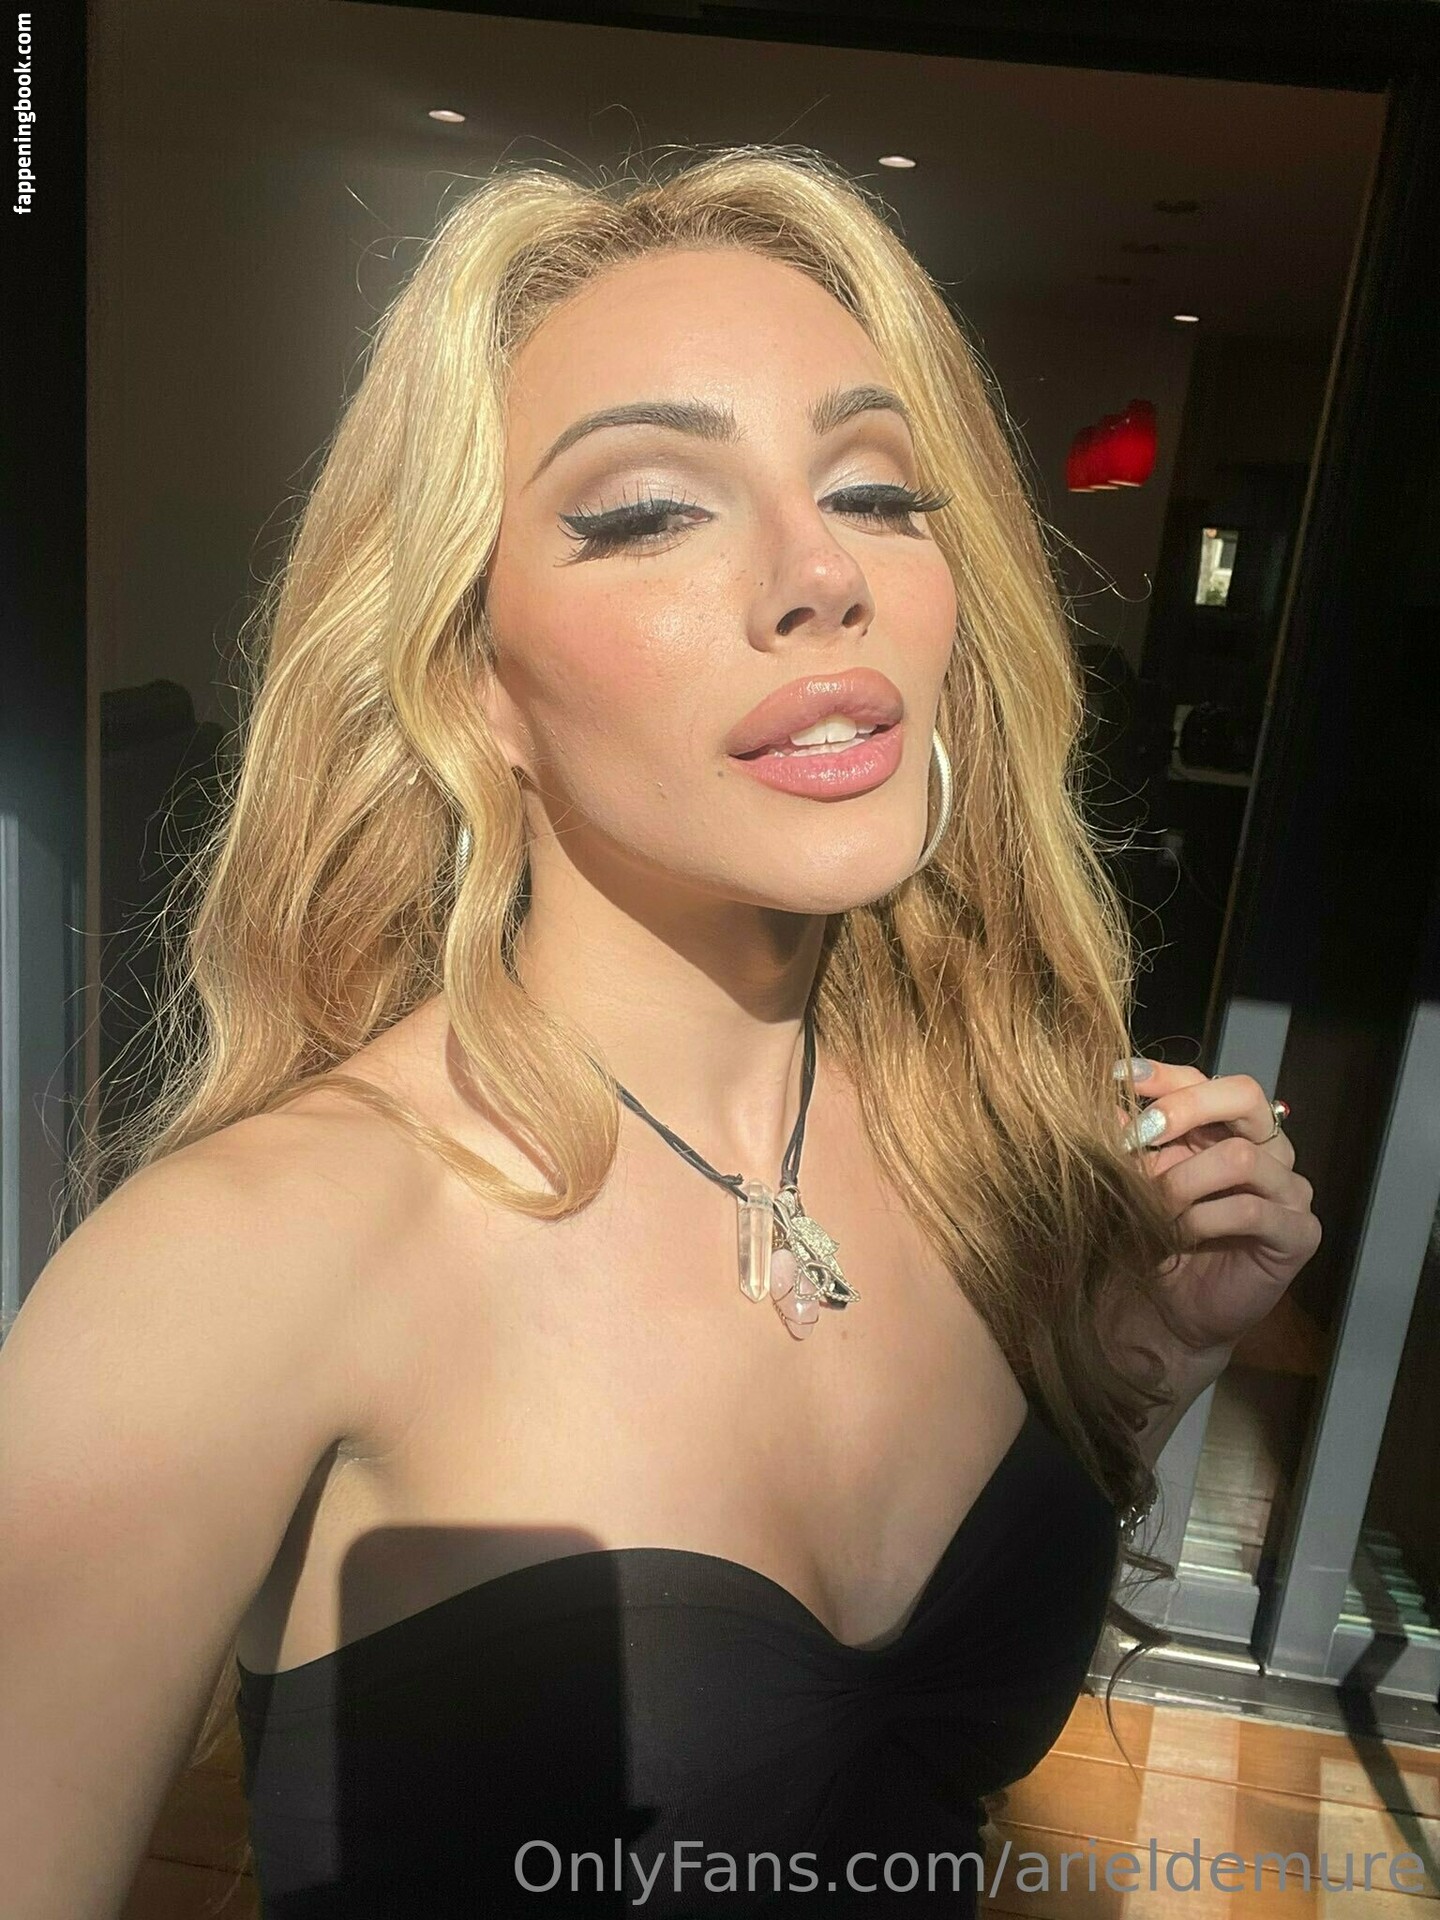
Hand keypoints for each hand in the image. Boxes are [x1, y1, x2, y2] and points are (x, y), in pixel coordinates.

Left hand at [1114, 1060, 1321, 1357]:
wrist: (1174, 1311)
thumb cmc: (1157, 1239)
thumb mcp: (1136, 1183)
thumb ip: (1130, 1141)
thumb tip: (1106, 1099)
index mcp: (1228, 1129)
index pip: (1205, 1080)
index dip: (1163, 1075)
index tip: (1118, 1077)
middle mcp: (1268, 1150)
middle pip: (1244, 1095)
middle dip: (1185, 1107)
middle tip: (1139, 1135)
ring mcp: (1289, 1190)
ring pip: (1240, 1156)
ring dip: (1183, 1180)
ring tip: (1153, 1207)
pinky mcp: (1299, 1234)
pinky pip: (1250, 1209)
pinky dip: (1204, 1220)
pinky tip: (1180, 1235)